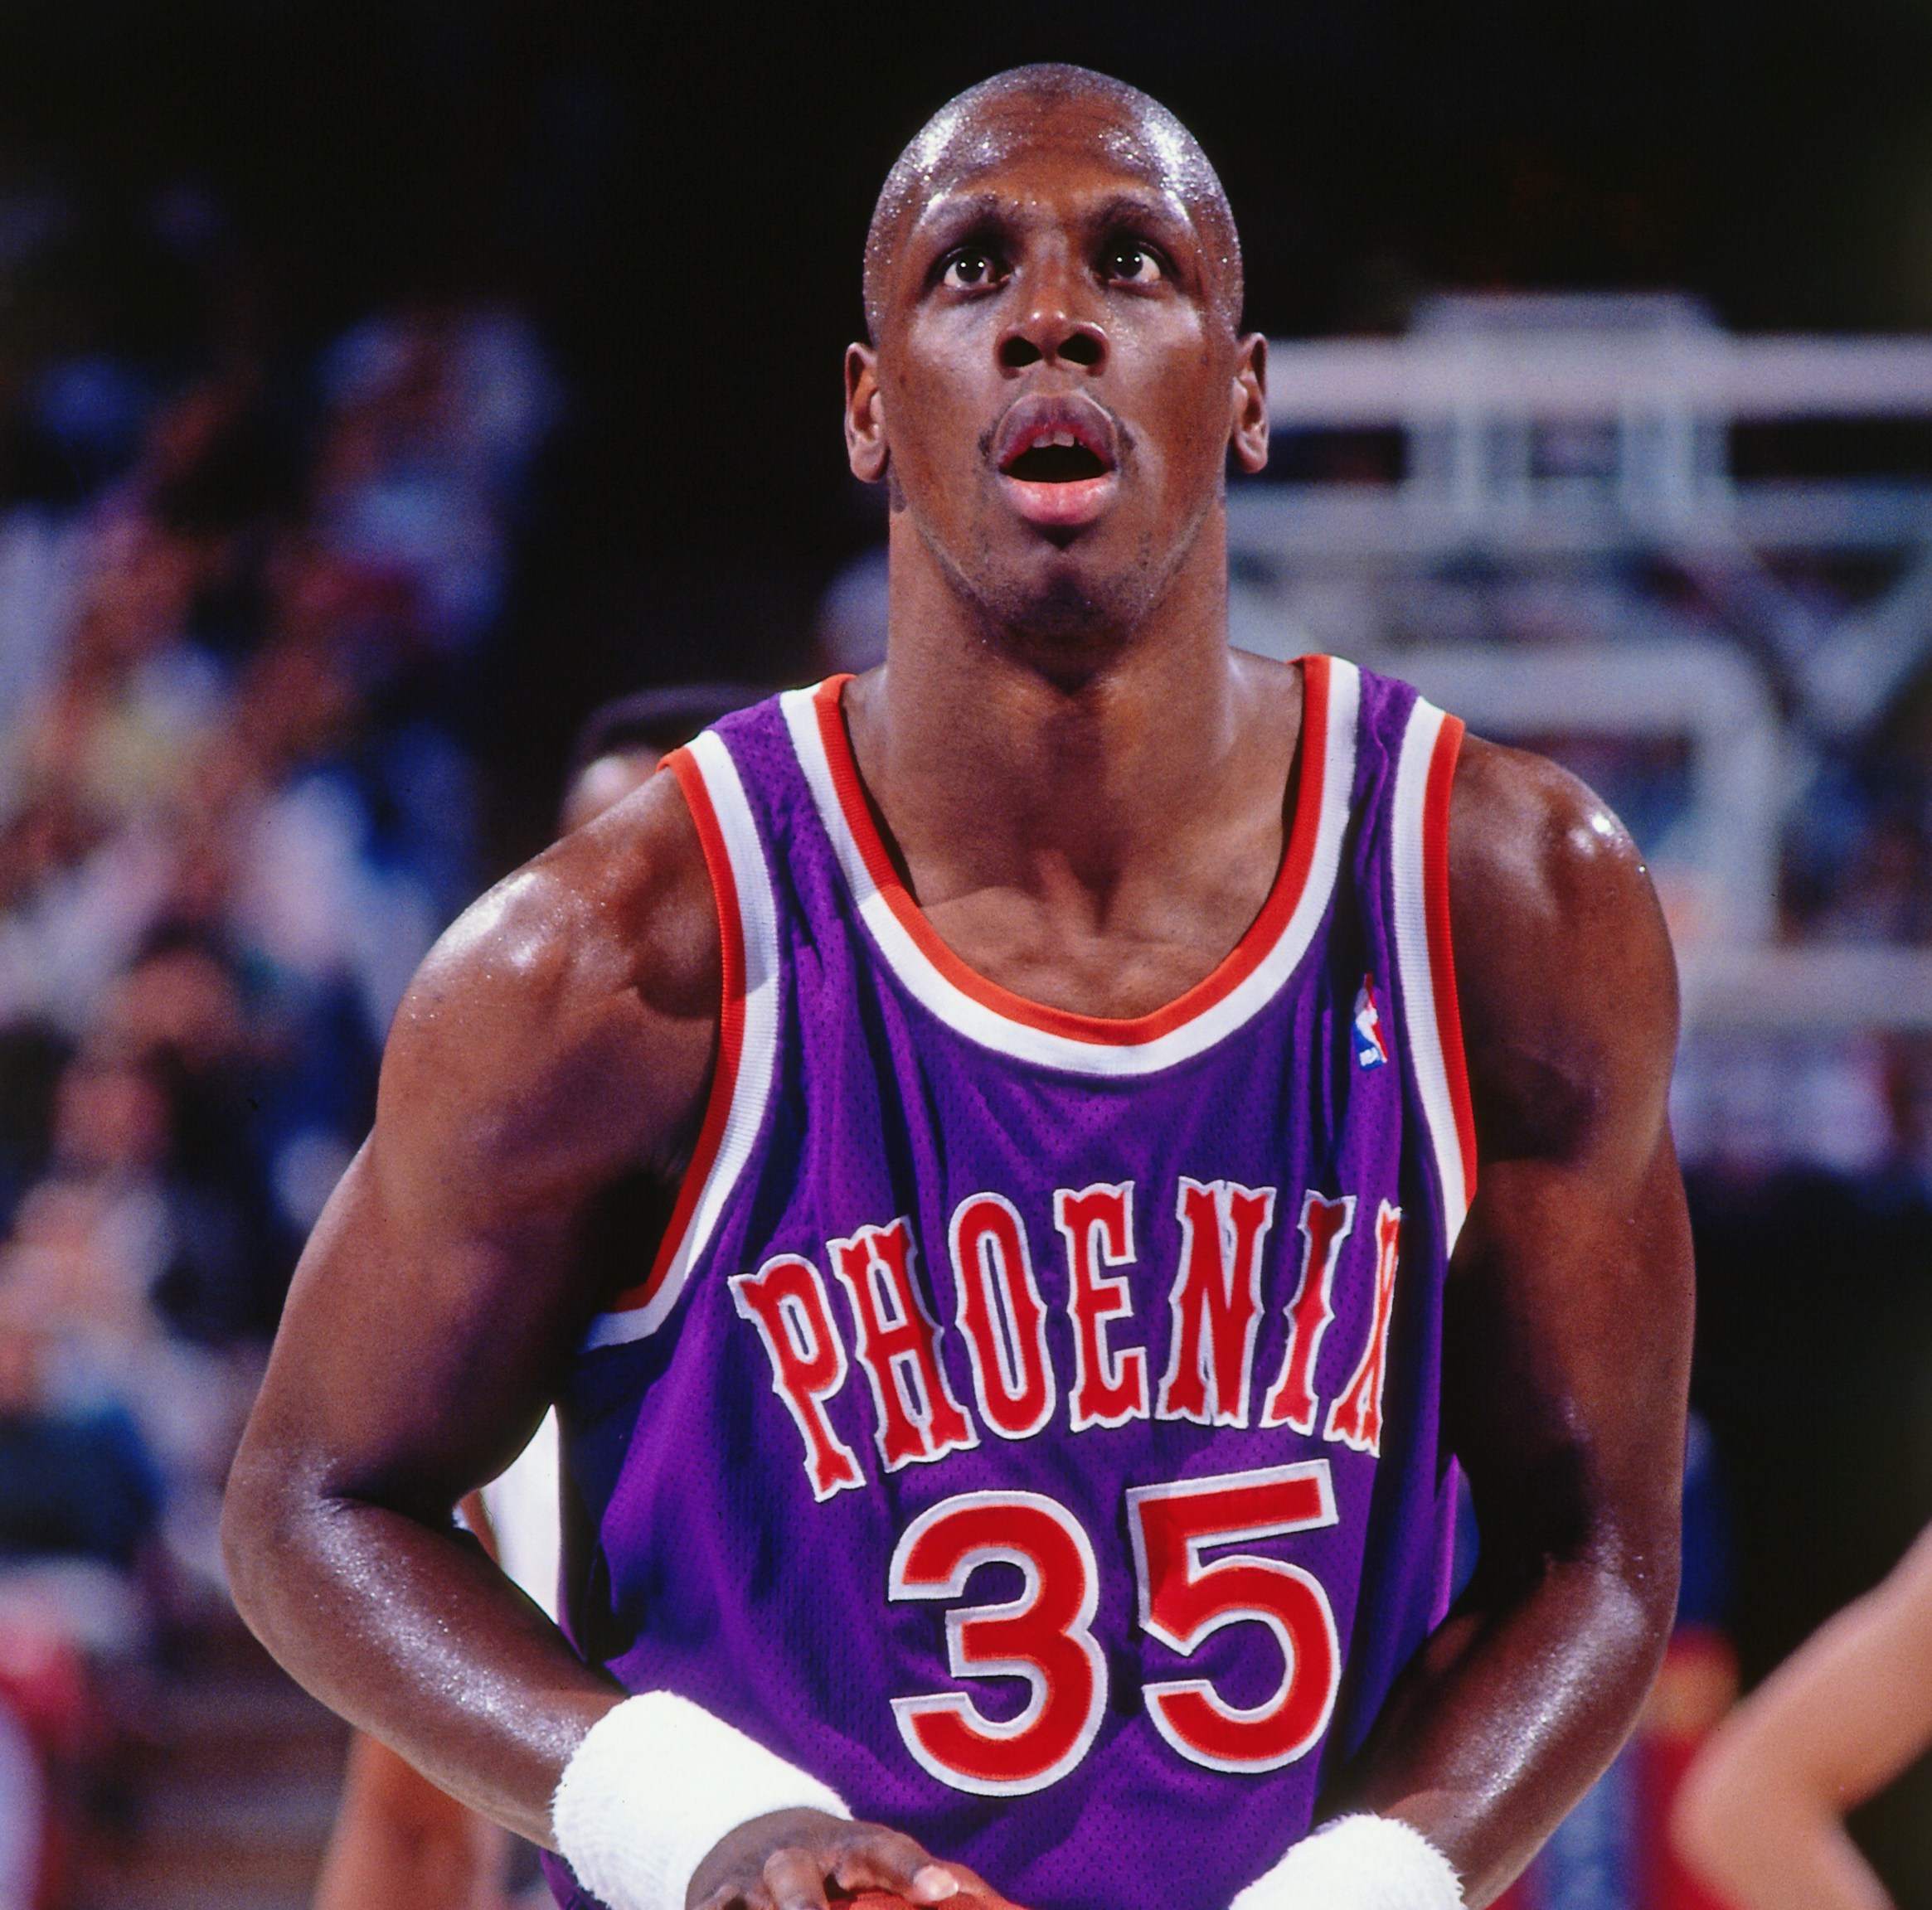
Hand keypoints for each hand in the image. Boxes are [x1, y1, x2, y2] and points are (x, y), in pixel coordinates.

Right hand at [686, 1808, 991, 1909]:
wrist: (752, 1836)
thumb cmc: (834, 1869)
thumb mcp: (864, 1866)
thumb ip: (904, 1884)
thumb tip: (977, 1900)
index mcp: (847, 1847)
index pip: (885, 1852)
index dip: (914, 1870)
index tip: (945, 1890)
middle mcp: (798, 1857)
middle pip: (799, 1876)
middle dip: (806, 1905)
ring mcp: (753, 1880)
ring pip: (756, 1898)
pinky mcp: (714, 1900)